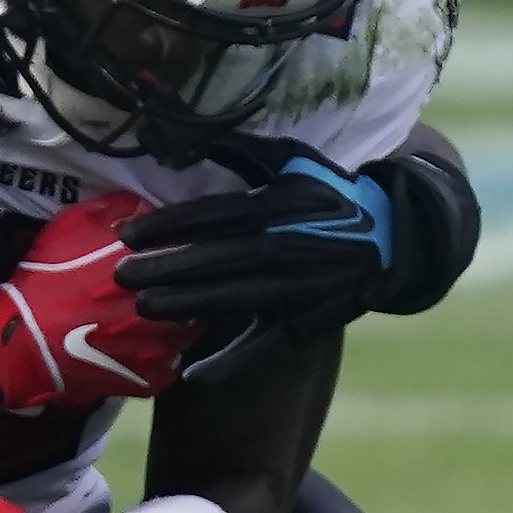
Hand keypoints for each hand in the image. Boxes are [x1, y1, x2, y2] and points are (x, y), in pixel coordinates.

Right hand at [0, 194, 197, 408]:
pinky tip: (142, 349)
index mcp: (154, 266)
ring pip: (190, 331)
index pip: (193, 253)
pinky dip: (161, 358)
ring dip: (177, 324)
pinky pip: (171, 366)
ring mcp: (165, 348)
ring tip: (154, 319)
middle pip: (197, 294)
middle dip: (186, 289)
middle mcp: (169, 306)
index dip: (187, 251)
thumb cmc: (45, 279)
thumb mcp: (73, 225)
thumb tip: (145, 205)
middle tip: (166, 286)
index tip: (177, 252)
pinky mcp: (152, 379)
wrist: (20, 342)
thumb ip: (115, 209)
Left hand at [115, 142, 479, 341]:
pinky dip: (228, 363)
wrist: (391, 238)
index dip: (169, 224)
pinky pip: (261, 346)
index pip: (214, 216)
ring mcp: (293, 290)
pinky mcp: (302, 322)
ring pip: (231, 299)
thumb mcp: (294, 160)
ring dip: (185, 305)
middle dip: (166, 267)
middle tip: (121, 274)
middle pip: (216, 259)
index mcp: (278, 207)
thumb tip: (193, 137)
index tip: (125, 232)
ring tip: (142, 306)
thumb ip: (243, 149)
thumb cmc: (330, 195)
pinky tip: (191, 375)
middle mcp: (284, 249)